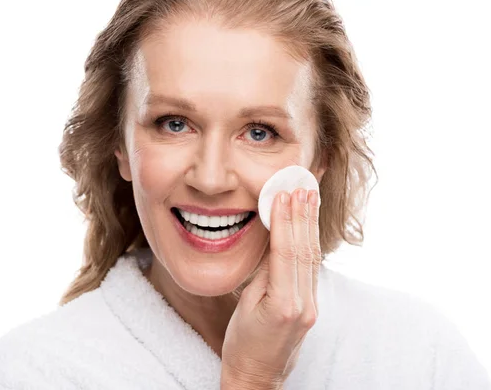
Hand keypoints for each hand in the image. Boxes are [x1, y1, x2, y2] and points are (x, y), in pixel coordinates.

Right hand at [220, 188, 321, 389]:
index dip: (286, 221)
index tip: (284, 193)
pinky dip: (309, 241)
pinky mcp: (310, 307)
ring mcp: (310, 307)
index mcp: (283, 305)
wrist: (256, 377)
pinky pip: (310, 268)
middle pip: (305, 250)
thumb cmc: (242, 344)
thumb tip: (275, 241)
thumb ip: (263, 274)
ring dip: (310, 224)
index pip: (287, 253)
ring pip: (312, 257)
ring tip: (310, 195)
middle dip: (304, 214)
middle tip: (305, 183)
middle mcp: (303, 305)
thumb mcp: (245, 306)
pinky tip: (308, 224)